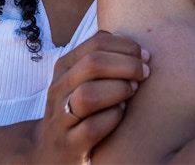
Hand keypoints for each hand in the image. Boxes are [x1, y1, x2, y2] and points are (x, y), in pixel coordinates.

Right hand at [29, 30, 149, 163]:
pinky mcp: (69, 145)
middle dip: (127, 65)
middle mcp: (59, 89)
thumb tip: (132, 44)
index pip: (96, 43)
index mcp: (65, 66)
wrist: (50, 151)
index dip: (126, 46)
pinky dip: (113, 118)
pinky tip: (121, 113)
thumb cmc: (78, 107)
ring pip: (88, 94)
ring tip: (132, 91)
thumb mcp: (83, 79)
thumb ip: (103, 58)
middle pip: (93, 64)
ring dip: (119, 90)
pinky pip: (92, 128)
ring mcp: (61, 118)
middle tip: (144, 73)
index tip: (144, 56)